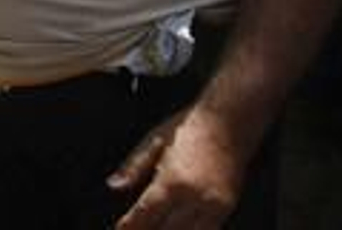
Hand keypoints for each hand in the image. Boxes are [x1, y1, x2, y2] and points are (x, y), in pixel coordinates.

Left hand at [107, 106, 245, 228]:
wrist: (229, 122)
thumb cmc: (188, 128)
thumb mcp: (153, 141)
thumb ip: (132, 167)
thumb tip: (112, 185)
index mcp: (171, 182)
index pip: (144, 216)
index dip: (128, 228)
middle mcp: (193, 199)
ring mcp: (212, 206)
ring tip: (154, 229)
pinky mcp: (226, 208)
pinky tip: (177, 227)